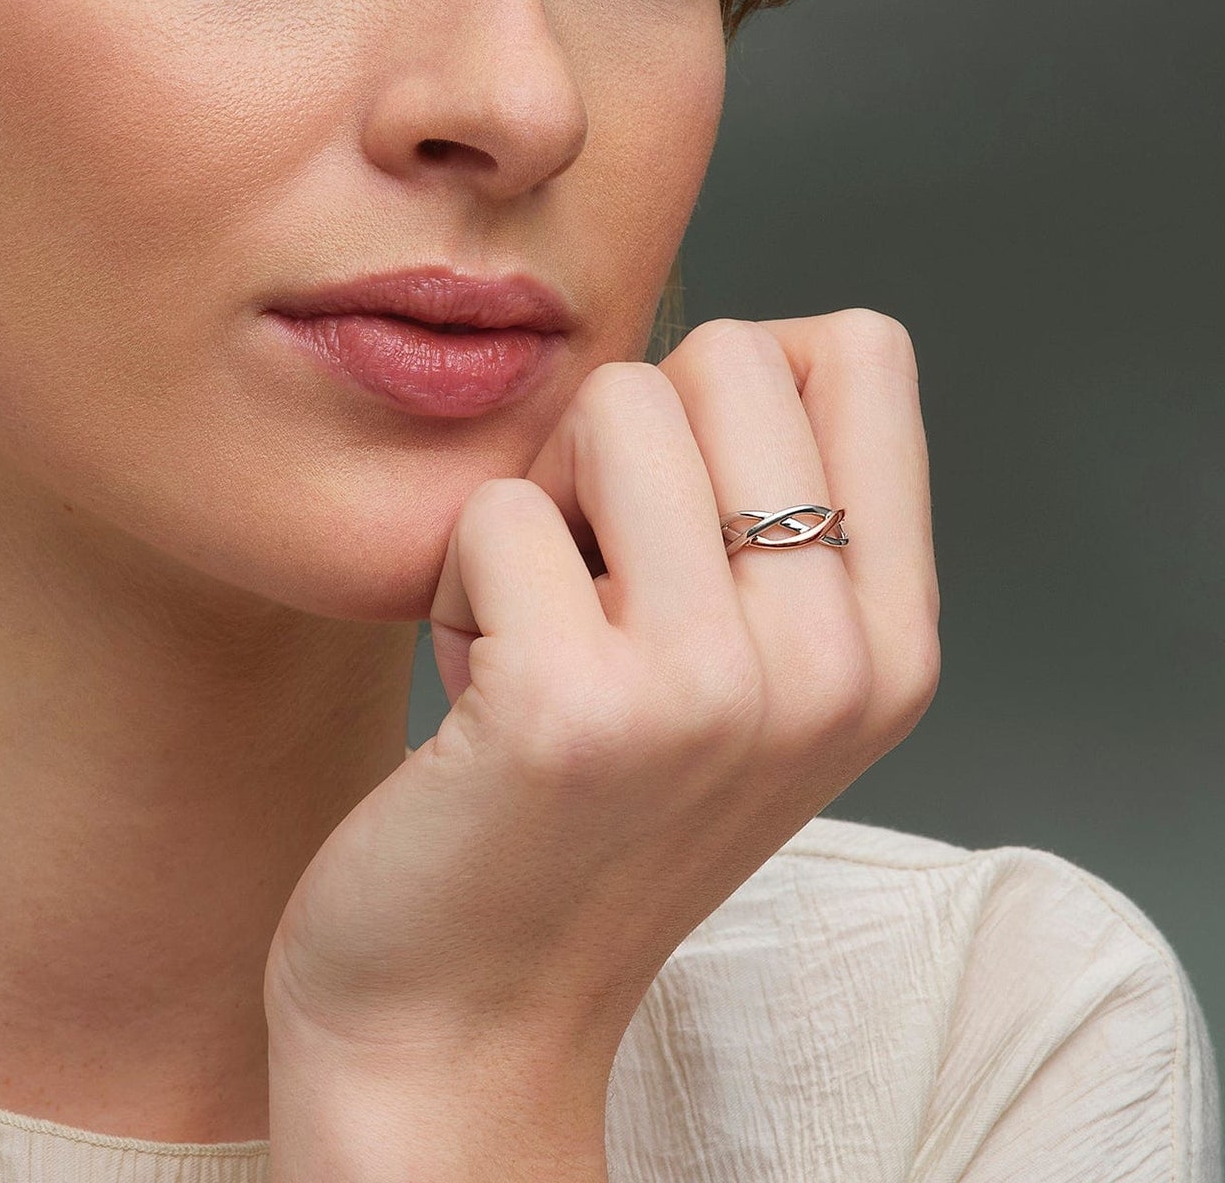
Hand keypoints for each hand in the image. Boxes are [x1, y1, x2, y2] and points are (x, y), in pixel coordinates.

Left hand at [264, 311, 939, 1180]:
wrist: (465, 1010)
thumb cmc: (579, 808)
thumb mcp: (742, 676)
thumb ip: (779, 520)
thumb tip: (755, 337)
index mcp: (892, 643)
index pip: (861, 349)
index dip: (732, 384)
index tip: (674, 507)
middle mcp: (833, 665)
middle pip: (726, 351)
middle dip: (618, 440)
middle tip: (590, 582)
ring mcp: (714, 688)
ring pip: (610, 402)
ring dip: (535, 509)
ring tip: (536, 636)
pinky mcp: (576, 705)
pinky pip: (494, 507)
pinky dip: (455, 586)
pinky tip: (476, 698)